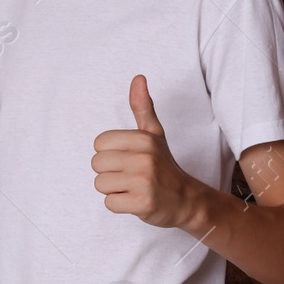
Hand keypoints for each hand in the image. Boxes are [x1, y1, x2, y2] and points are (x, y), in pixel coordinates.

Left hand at [92, 74, 209, 228]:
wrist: (187, 200)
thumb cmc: (164, 166)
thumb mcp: (155, 134)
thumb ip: (143, 107)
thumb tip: (138, 78)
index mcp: (143, 139)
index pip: (99, 143)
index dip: (110, 153)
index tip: (128, 159)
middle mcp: (144, 158)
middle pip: (96, 164)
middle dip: (109, 172)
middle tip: (131, 175)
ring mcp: (144, 181)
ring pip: (100, 184)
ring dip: (114, 190)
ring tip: (133, 187)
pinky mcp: (142, 203)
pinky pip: (109, 203)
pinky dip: (120, 205)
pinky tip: (136, 200)